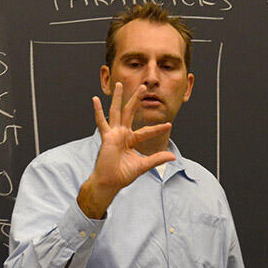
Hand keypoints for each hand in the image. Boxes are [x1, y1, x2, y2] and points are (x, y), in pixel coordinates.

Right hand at [77, 83, 174, 217]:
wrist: (109, 182)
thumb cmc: (122, 175)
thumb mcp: (143, 165)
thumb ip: (156, 159)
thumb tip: (172, 156)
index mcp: (131, 140)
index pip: (147, 131)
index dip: (158, 128)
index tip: (169, 125)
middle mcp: (122, 134)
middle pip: (131, 113)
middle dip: (137, 100)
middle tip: (144, 87)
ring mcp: (114, 134)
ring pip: (117, 112)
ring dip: (119, 98)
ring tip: (120, 85)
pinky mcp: (107, 137)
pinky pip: (102, 122)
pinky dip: (98, 111)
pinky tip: (95, 100)